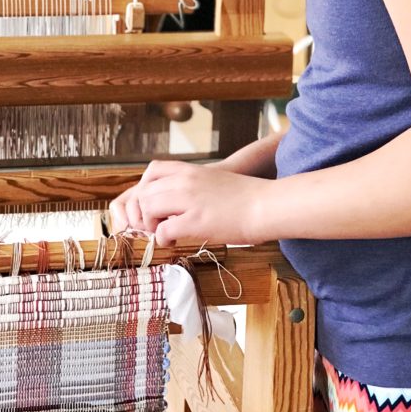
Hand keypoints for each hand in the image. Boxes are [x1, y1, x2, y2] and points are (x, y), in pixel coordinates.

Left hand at [111, 160, 274, 246]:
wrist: (265, 205)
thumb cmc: (243, 196)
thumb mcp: (211, 181)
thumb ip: (190, 186)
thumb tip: (173, 202)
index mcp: (189, 170)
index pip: (151, 171)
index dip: (146, 190)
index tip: (154, 206)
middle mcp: (185, 180)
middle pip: (145, 192)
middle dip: (145, 212)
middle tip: (157, 225)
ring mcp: (189, 199)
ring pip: (148, 208)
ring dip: (151, 224)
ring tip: (164, 233)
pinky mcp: (195, 221)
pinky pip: (163, 230)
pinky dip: (162, 239)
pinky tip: (173, 242)